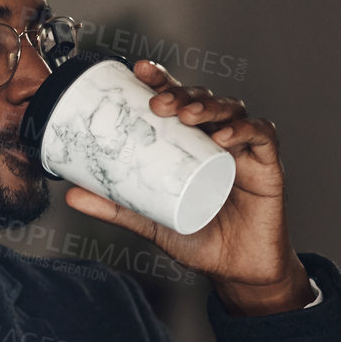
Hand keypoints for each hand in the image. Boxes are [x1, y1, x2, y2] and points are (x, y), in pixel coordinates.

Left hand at [61, 59, 313, 315]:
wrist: (236, 271)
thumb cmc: (200, 238)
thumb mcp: (152, 220)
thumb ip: (116, 206)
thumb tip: (71, 194)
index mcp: (192, 143)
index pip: (177, 101)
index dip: (162, 80)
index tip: (138, 70)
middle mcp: (219, 138)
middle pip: (203, 100)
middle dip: (181, 93)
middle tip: (158, 103)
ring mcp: (245, 149)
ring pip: (232, 111)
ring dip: (208, 106)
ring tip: (186, 116)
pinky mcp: (268, 165)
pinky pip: (261, 136)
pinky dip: (244, 130)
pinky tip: (222, 137)